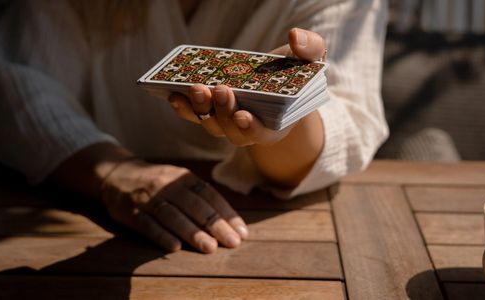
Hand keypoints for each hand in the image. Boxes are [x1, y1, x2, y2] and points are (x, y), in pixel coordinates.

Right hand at [99, 160, 247, 252]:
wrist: (116, 174)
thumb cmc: (158, 183)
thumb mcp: (179, 181)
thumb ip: (201, 197)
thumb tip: (230, 221)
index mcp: (183, 177)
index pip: (209, 195)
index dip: (226, 213)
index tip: (241, 232)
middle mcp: (167, 185)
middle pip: (194, 206)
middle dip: (215, 225)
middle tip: (232, 242)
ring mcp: (148, 198)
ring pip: (172, 216)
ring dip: (192, 232)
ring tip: (210, 248)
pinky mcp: (131, 212)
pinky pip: (147, 224)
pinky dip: (161, 235)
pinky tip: (175, 247)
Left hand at [168, 28, 325, 145]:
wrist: (277, 78)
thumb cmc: (295, 70)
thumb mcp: (309, 58)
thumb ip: (310, 48)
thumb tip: (295, 36)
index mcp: (276, 125)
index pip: (262, 134)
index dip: (251, 128)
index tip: (241, 115)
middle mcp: (249, 130)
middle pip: (232, 131)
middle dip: (223, 112)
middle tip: (221, 89)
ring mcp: (227, 122)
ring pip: (211, 124)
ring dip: (201, 109)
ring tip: (197, 87)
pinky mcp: (210, 112)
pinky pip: (194, 115)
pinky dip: (184, 108)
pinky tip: (174, 94)